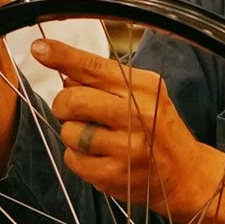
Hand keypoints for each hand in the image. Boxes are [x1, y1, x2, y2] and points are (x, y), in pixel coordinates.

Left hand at [32, 34, 224, 223]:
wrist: (184, 175)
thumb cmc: (158, 130)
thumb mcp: (145, 95)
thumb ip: (107, 81)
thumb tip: (64, 71)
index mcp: (144, 88)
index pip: (95, 67)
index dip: (63, 57)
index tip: (40, 48)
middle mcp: (137, 115)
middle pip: (73, 100)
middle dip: (63, 104)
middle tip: (73, 110)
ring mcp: (126, 148)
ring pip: (69, 132)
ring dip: (73, 134)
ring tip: (95, 138)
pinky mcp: (114, 175)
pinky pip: (73, 160)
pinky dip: (78, 158)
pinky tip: (98, 157)